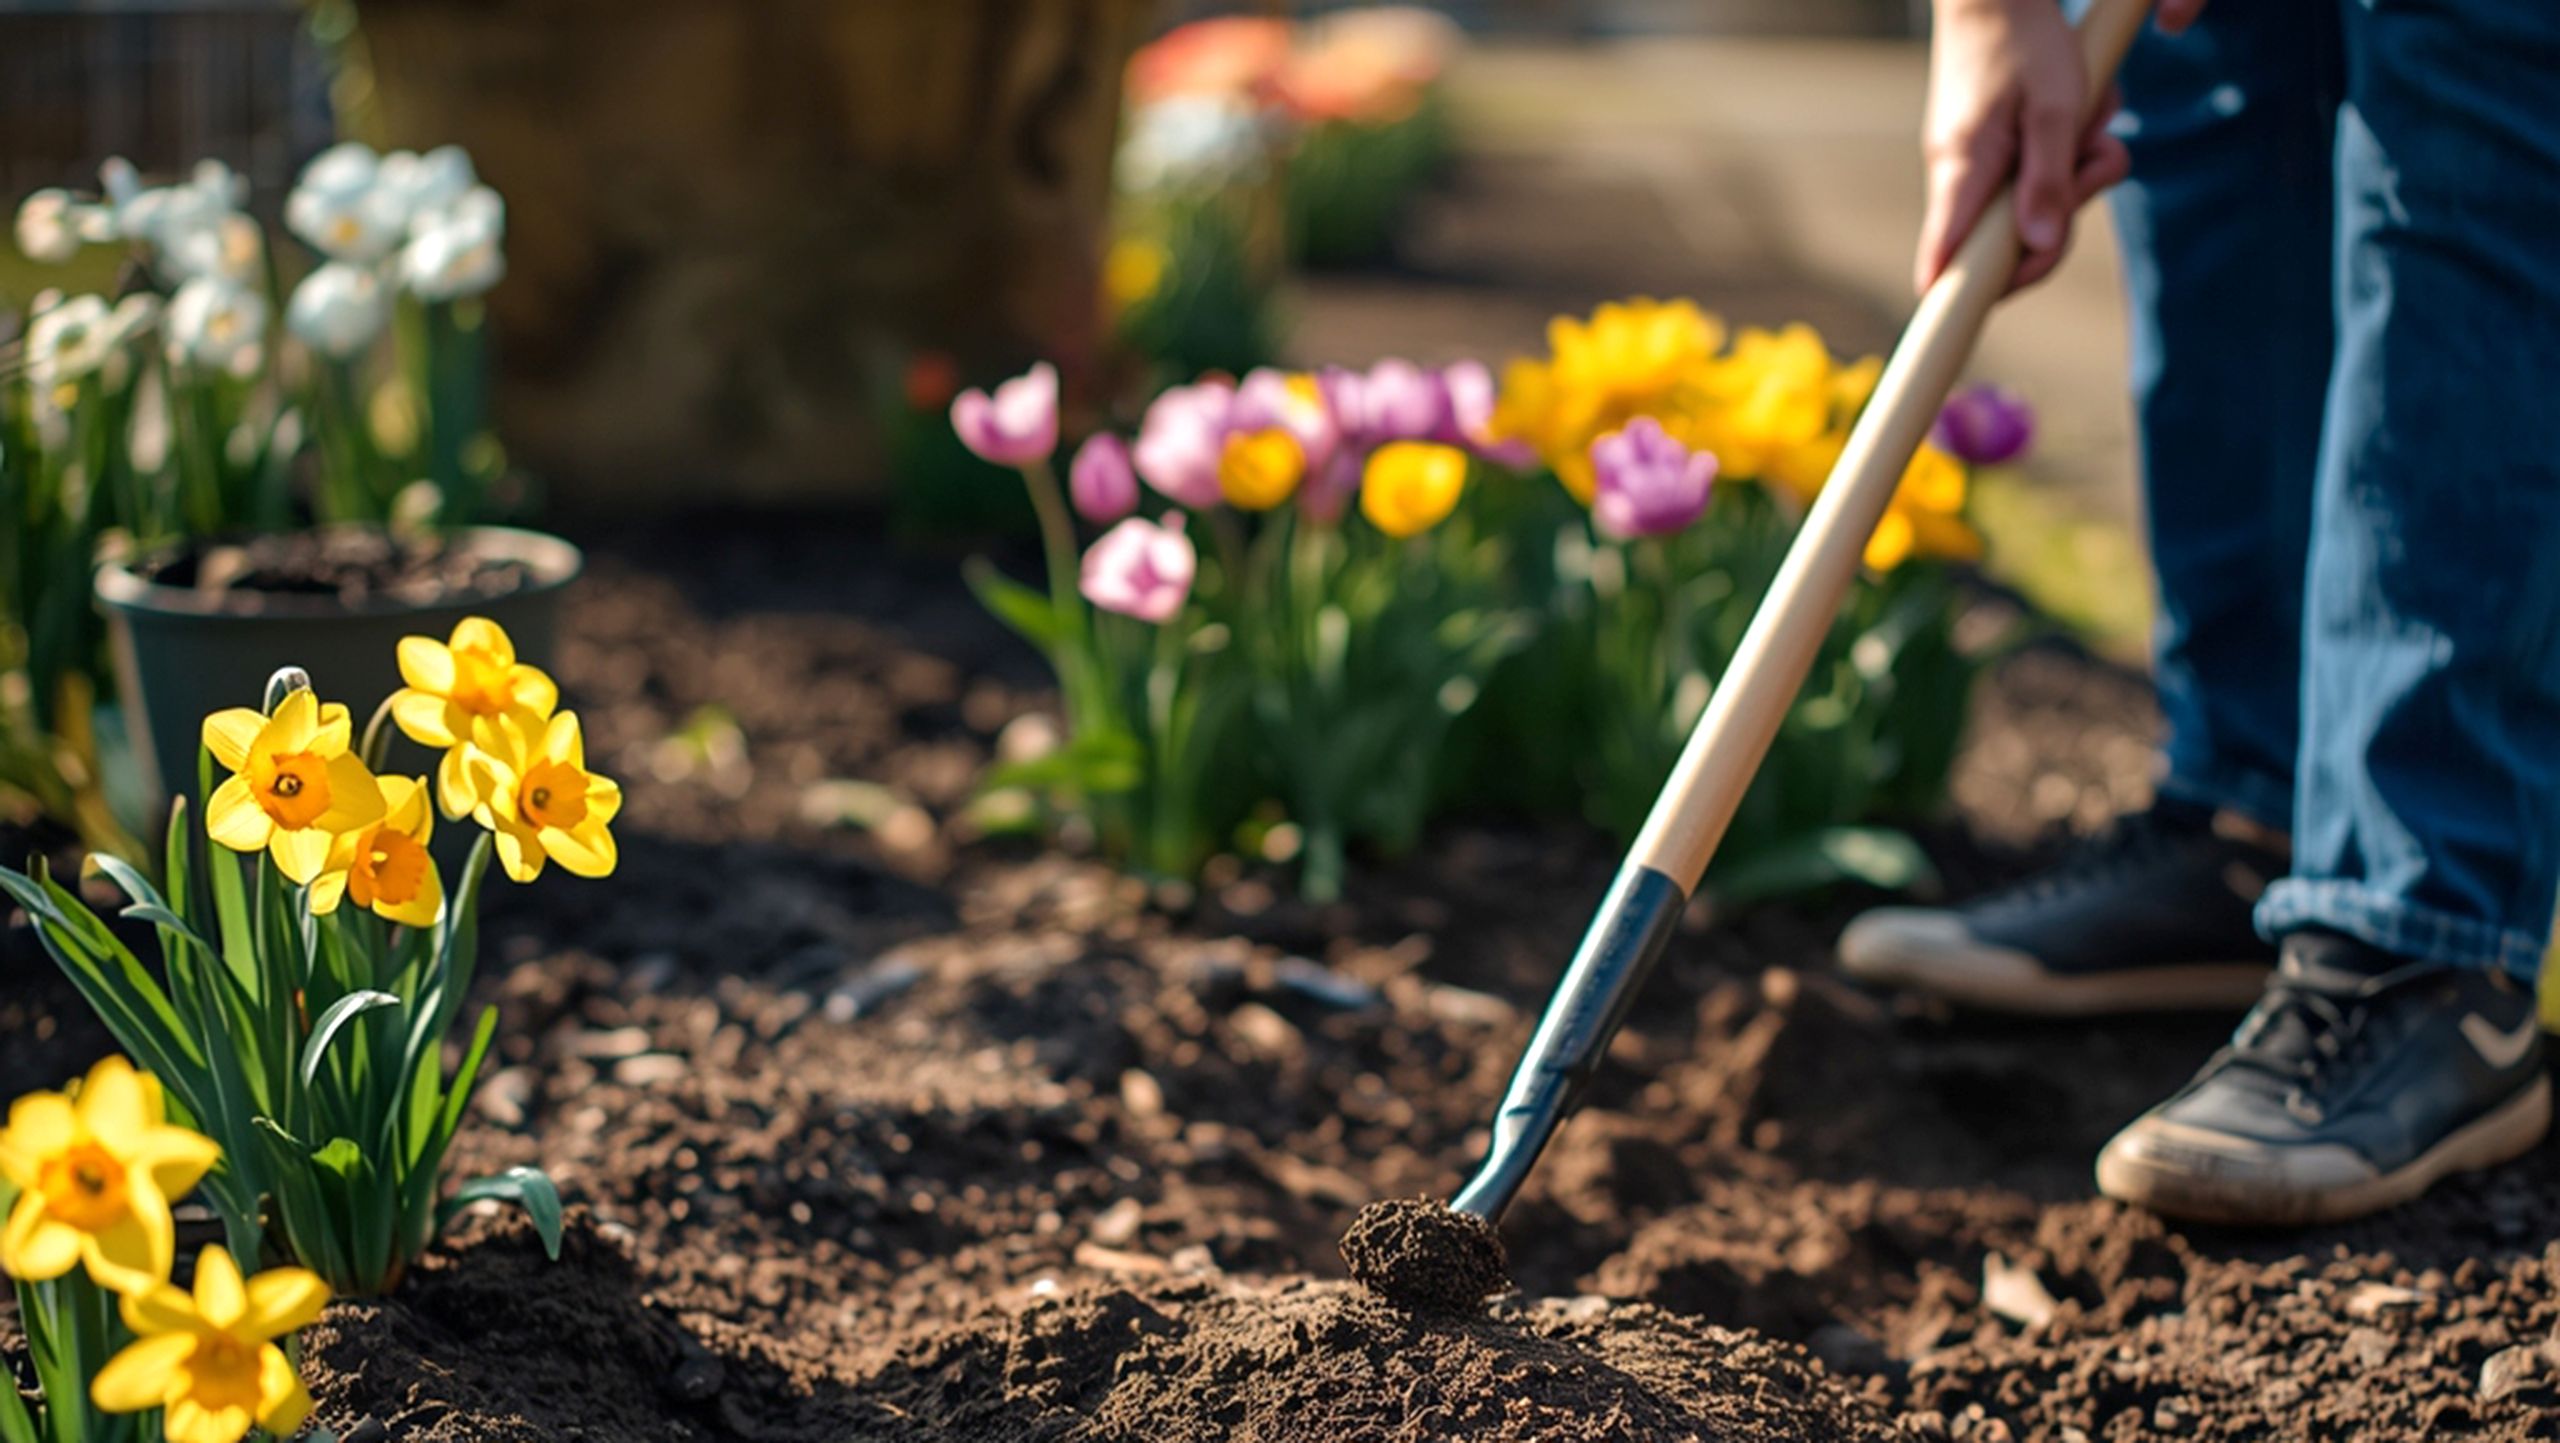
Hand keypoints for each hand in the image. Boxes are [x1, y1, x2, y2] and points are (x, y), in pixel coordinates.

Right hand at [1914, 0, 2137, 294]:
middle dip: (2065, 216)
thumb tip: (2038, 249)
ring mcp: (1973, 165)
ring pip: (2028, 207)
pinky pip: (2033, 174)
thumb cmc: (2025, 40)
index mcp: (1964, 174)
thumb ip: (2049, 182)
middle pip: (2006, 244)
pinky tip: (2082, 118)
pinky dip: (2067, 155)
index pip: (1944, 267)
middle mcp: (1958, 177)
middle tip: (2100, 161)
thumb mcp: (2057, 109)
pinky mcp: (1990, 149)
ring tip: (2097, 128)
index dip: (1970, 299)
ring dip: (2076, 176)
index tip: (2012, 291)